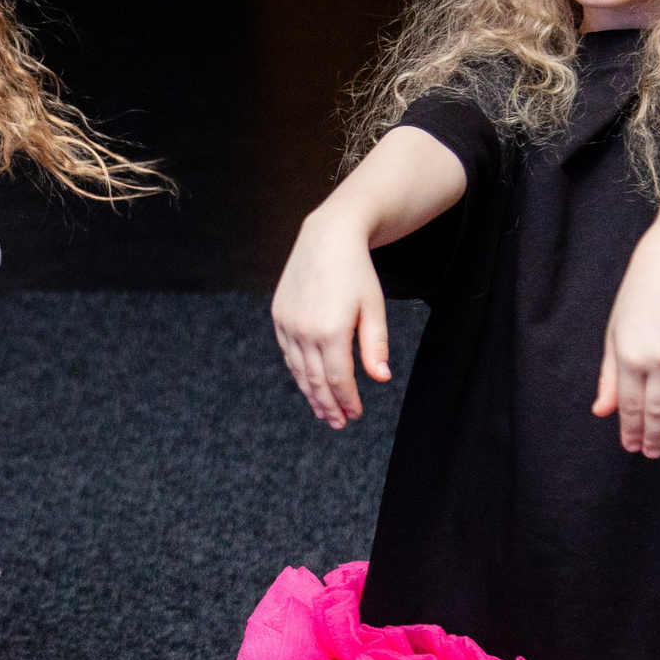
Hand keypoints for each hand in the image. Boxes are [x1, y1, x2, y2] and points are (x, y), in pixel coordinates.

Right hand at [272, 209, 390, 428]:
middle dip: (329, 405)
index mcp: (331, 330)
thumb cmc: (357, 272)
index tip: (356, 414)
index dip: (348, 400)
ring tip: (324, 411)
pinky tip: (308, 382)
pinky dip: (298, 372)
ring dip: (311, 394)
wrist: (327, 237)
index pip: (339, 379)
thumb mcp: (374, 307)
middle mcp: (305, 330)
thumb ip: (375, 346)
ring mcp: (288, 323)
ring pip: (299, 370)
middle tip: (339, 422)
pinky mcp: (279, 316)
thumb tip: (381, 379)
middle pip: (316, 380)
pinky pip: (288, 353)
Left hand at [593, 228, 659, 458]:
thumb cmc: (635, 300)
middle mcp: (659, 360)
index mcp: (630, 357)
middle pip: (657, 411)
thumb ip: (609, 377)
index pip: (630, 405)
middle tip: (651, 453)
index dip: (630, 429)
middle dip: (653, 436)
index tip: (631, 446)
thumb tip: (602, 412)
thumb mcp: (613, 335)